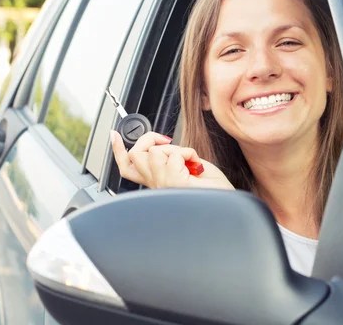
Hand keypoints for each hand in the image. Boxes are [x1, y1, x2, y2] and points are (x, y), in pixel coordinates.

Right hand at [110, 130, 234, 189]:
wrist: (228, 208)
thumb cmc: (215, 192)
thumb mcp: (191, 168)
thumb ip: (173, 157)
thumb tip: (163, 146)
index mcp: (158, 184)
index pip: (128, 168)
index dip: (117, 150)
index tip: (113, 135)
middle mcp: (157, 186)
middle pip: (135, 155)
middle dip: (150, 139)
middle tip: (169, 143)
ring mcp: (164, 185)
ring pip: (153, 152)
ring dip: (175, 150)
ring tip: (188, 162)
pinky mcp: (174, 183)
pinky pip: (174, 154)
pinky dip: (189, 154)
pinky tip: (196, 166)